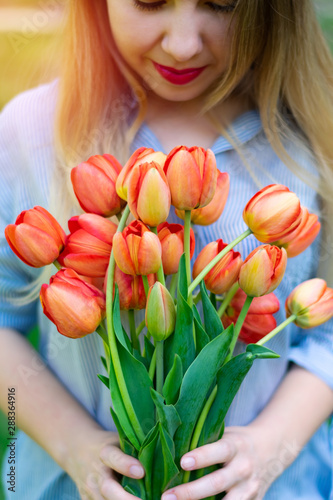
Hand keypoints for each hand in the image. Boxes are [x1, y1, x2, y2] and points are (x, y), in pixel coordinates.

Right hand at [64, 428, 144, 498]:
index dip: (126, 465)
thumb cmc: (108, 444)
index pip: (114, 458)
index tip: (141, 472)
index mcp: (105, 452)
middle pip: (108, 489)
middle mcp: (96, 472)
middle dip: (126, 499)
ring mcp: (90, 489)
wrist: (78, 450)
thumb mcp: (118, 439)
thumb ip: (135, 447)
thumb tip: (163, 451)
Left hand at [161, 425, 291, 499]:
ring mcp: (249, 489)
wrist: (271, 451)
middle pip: (217, 482)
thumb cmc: (237, 441)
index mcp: (236, 446)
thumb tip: (171, 443)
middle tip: (167, 496)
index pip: (219, 451)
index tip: (182, 462)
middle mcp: (244, 468)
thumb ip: (206, 440)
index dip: (201, 457)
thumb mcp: (226, 434)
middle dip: (190, 492)